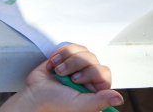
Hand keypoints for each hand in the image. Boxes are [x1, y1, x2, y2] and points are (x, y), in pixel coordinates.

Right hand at [0, 44, 122, 111]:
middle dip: (76, 66)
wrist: (33, 96)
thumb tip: (119, 98)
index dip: (92, 73)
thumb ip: (100, 101)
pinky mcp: (67, 58)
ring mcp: (78, 68)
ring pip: (83, 52)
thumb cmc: (54, 104)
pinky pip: (72, 47)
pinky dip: (61, 54)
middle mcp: (89, 79)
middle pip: (93, 59)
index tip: (78, 80)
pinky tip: (53, 65)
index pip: (104, 73)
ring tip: (58, 72)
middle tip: (65, 77)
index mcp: (95, 91)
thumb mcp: (79, 105)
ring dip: (67, 60)